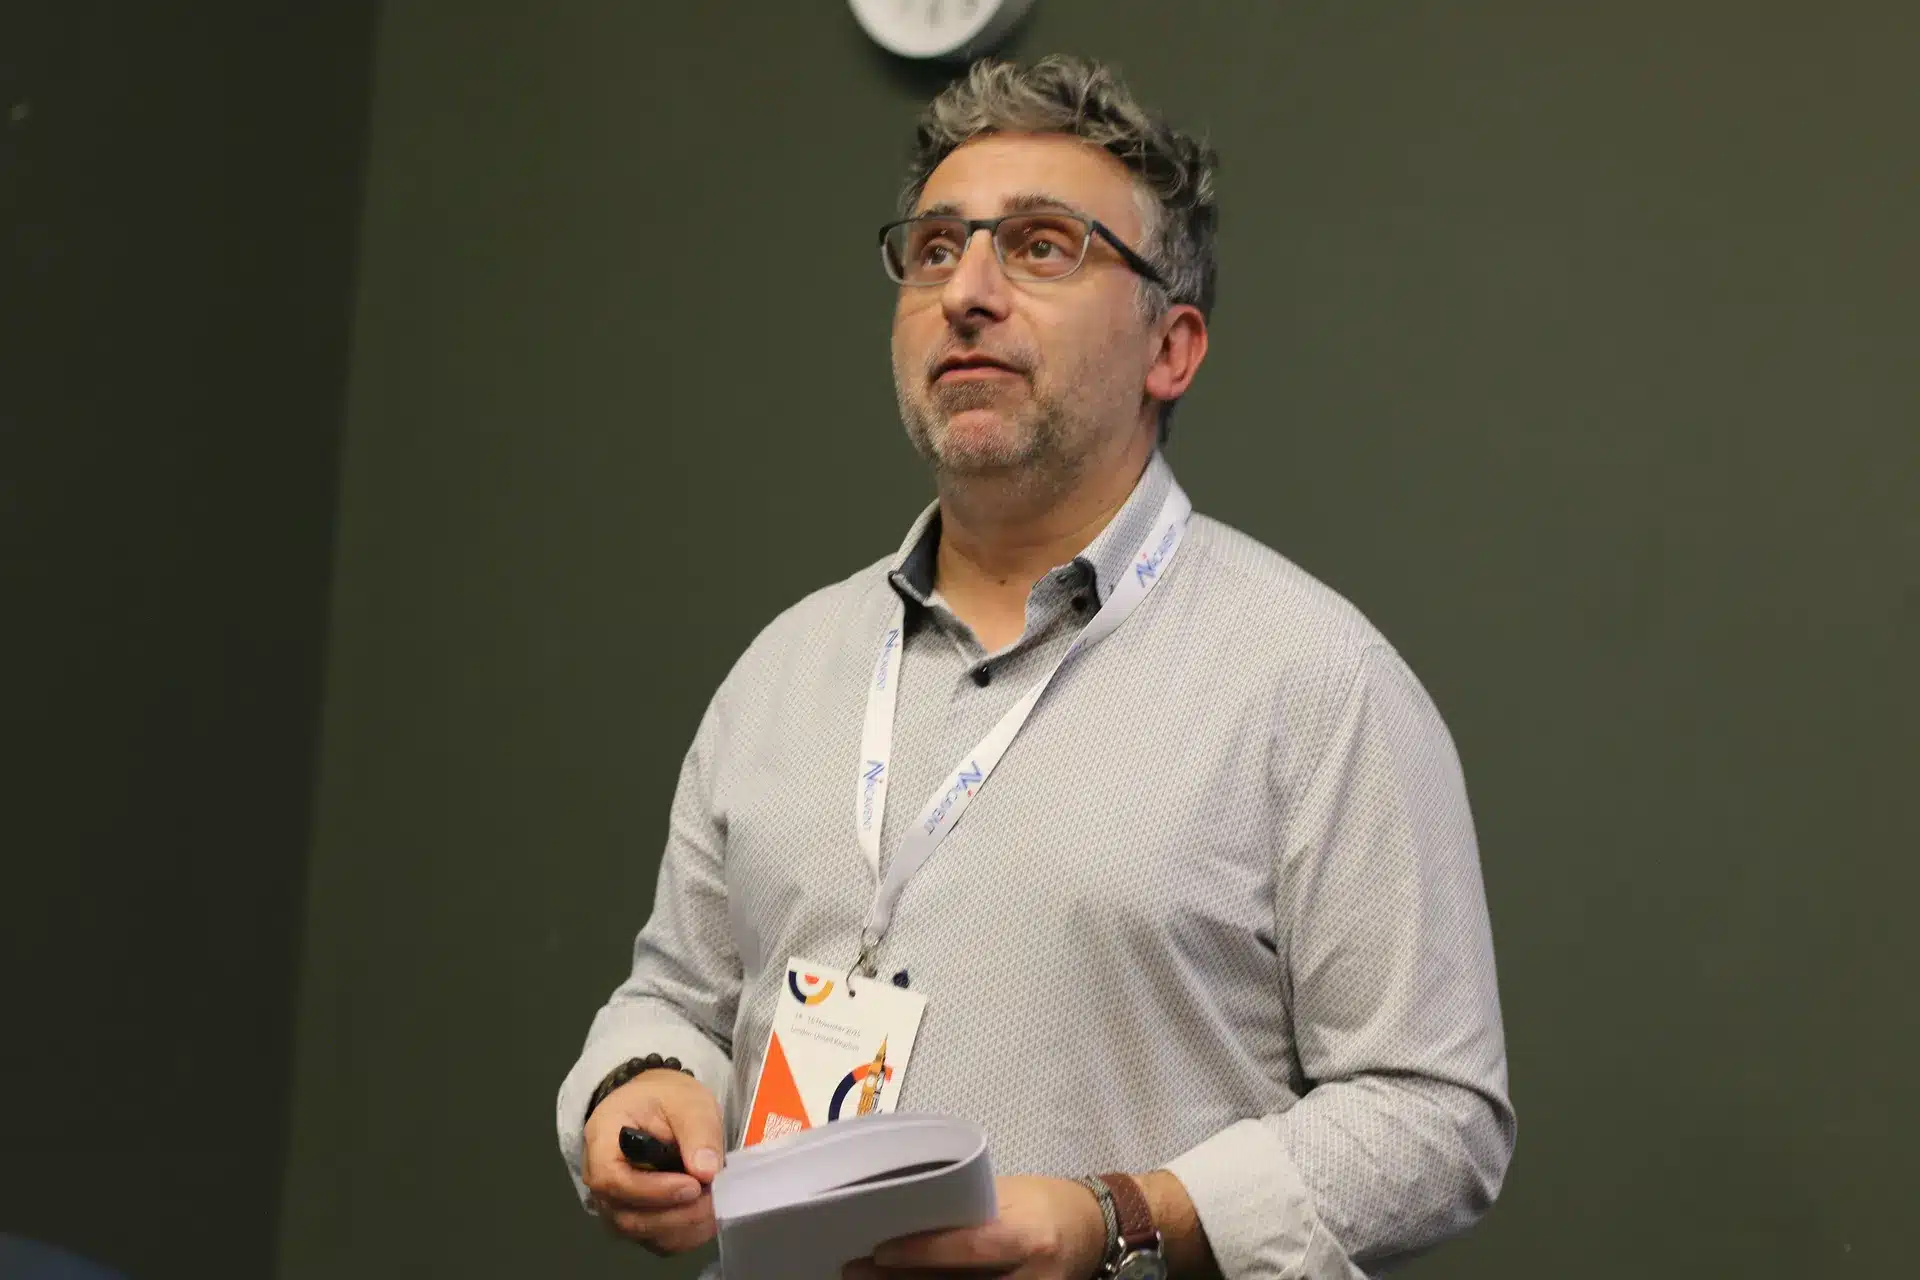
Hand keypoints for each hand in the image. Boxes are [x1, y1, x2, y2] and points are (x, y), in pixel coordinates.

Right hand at [581, 1068, 725, 1253]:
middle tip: (714, 1195)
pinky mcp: (637, 1218)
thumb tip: (707, 1171)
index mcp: (601, 1140)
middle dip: (676, 1213)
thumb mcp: (686, 1101)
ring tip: (716, 1202)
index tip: (692, 1185)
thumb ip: (697, 1132)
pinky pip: (657, 1240)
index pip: (611, 1180)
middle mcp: (599, 1179)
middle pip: (627, 1215)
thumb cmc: (665, 1099)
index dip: (652, 1190)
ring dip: (684, 1226)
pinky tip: (708, 1215)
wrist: (657, 1106)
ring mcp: (615, 1204)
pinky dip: (686, 1235)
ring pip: (643, 1233)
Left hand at [844, 1174, 1107, 1279]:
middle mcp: (1030, 1278)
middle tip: (856, 1273)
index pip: (970, 1249)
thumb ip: (967, 1210)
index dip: (923, 1253)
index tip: (880, 1252)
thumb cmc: (1045, 1202)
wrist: (1095, 1229)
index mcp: (1026, 1237)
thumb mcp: (1009, 1195)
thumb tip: (910, 1213)